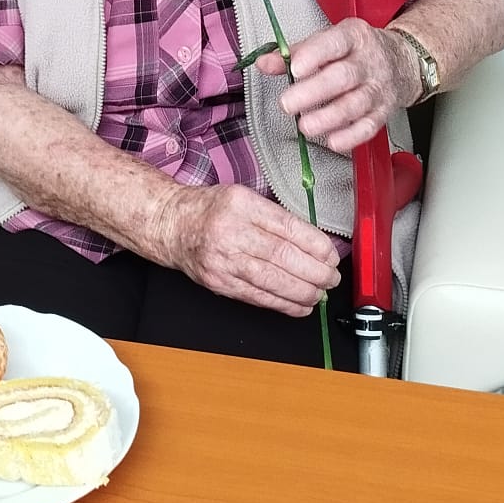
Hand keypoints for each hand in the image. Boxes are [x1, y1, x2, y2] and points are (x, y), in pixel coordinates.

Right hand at [156, 181, 341, 316]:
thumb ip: (275, 217)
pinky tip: (301, 305)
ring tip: (321, 293)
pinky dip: (284, 304)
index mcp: (241, 204)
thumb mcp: (243, 197)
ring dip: (303, 291)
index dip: (315, 245)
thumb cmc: (210, 209)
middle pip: (282, 256)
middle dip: (315, 271)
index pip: (287, 227)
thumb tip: (315, 243)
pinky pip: (257, 297)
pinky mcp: (219, 283)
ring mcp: (223, 260)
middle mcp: (230, 232)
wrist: (171, 225)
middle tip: (332, 277)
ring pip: (272, 281)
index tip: (331, 254)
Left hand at [254, 19, 418, 153]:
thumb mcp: (329, 41)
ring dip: (328, 118)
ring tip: (305, 126)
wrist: (402, 61)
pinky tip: (332, 141)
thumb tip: (265, 63)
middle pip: (343, 77)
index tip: (295, 69)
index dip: (314, 56)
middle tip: (288, 103)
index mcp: (353, 37)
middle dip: (313, 92)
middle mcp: (368, 62)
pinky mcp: (383, 112)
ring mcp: (377, 88)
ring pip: (355, 104)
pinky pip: (369, 127)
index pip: (334, 43)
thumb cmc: (357, 51)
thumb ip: (295, 53)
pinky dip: (350, 137)